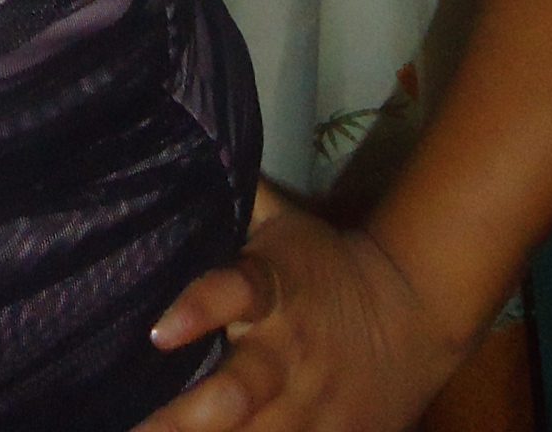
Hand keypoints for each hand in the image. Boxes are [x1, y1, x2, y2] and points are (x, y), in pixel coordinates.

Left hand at [130, 199, 473, 430]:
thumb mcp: (283, 224)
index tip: (159, 331)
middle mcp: (287, 352)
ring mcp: (310, 407)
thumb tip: (181, 148)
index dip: (200, 311)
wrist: (412, 314)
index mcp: (275, 290)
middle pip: (241, 389)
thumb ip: (236, 197)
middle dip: (191, 415)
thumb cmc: (324, 263)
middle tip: (139, 430)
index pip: (236, 292)